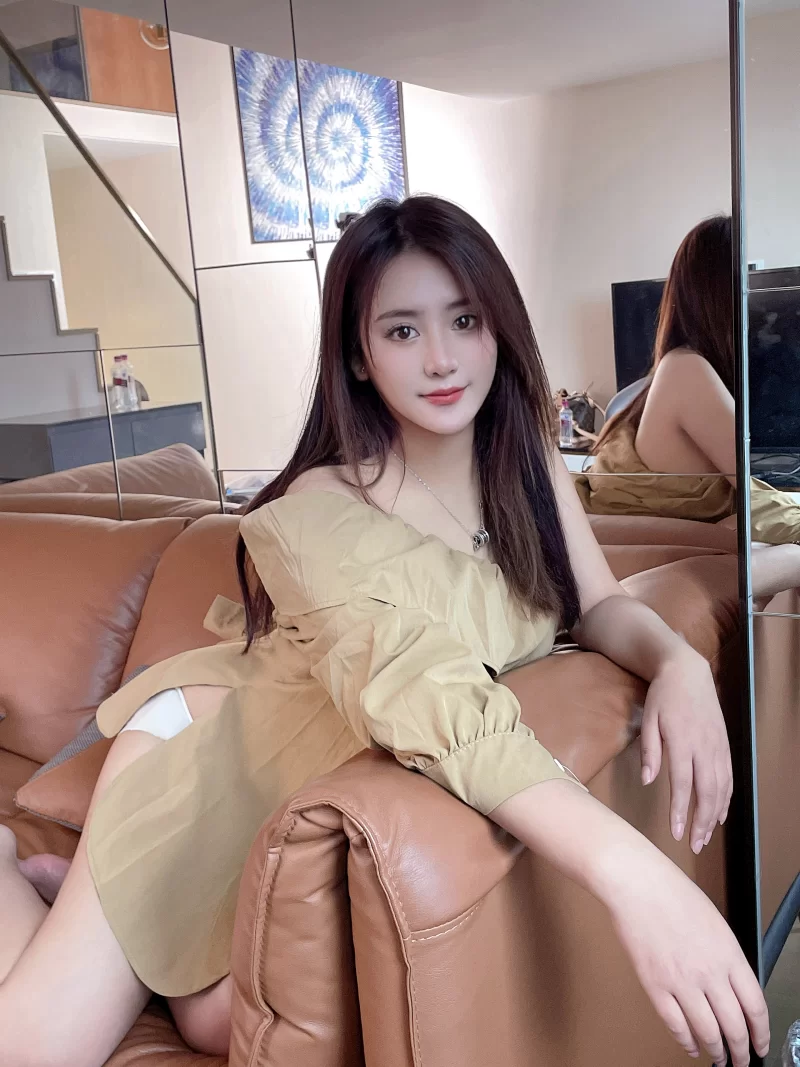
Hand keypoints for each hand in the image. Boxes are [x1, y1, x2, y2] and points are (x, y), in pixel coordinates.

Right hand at [610, 856, 768, 1065]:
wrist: (638, 884)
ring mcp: (681, 982)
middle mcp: (709, 973)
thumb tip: (732, 985)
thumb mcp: (715, 922)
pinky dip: (686, 1041)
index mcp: (729, 954)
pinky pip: (675, 1025)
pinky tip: (690, 1045)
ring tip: (717, 1057)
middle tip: (740, 1060)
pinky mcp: (655, 986)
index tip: (760, 1044)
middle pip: (734, 1027)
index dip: (761, 1033)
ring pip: (707, 1032)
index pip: (756, 1007)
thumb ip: (727, 956)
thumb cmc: (672, 893)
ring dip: (715, 1051)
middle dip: (740, 1051)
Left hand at [640, 651, 731, 852]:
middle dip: (701, 821)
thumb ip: (650, 751)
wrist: (687, 672)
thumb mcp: (649, 719)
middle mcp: (704, 747)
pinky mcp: (724, 745)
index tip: (676, 832)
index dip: (680, 811)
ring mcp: (718, 746)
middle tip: (694, 844)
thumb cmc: (663, 696)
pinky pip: (728, 777)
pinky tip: (720, 814)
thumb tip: (648, 781)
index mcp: (683, 741)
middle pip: (707, 792)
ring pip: (721, 787)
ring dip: (715, 815)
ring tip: (705, 836)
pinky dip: (726, 798)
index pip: (682, 784)